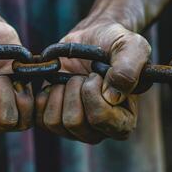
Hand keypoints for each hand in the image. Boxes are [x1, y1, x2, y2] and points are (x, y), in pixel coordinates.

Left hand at [36, 21, 150, 143]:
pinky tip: (58, 85)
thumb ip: (129, 68)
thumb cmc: (113, 45)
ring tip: (71, 80)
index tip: (97, 74)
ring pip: (54, 122)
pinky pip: (40, 118)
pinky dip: (45, 96)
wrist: (90, 40)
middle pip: (74, 122)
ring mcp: (74, 129)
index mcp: (123, 122)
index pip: (99, 119)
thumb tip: (112, 97)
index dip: (92, 91)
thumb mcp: (131, 46)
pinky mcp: (54, 122)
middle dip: (74, 89)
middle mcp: (98, 131)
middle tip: (83, 76)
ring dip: (60, 92)